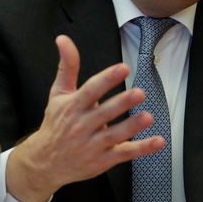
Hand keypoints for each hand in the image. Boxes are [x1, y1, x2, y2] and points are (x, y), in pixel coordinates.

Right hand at [5, 35, 164, 201]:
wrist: (44, 162)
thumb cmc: (55, 124)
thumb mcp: (58, 94)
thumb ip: (67, 66)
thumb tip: (63, 39)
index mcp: (72, 107)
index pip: (90, 90)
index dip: (107, 79)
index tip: (123, 68)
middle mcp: (81, 126)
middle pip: (104, 113)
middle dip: (122, 103)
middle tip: (140, 93)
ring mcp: (91, 145)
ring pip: (114, 136)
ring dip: (132, 127)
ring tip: (149, 117)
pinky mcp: (101, 161)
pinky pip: (123, 154)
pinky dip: (141, 149)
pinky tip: (158, 141)